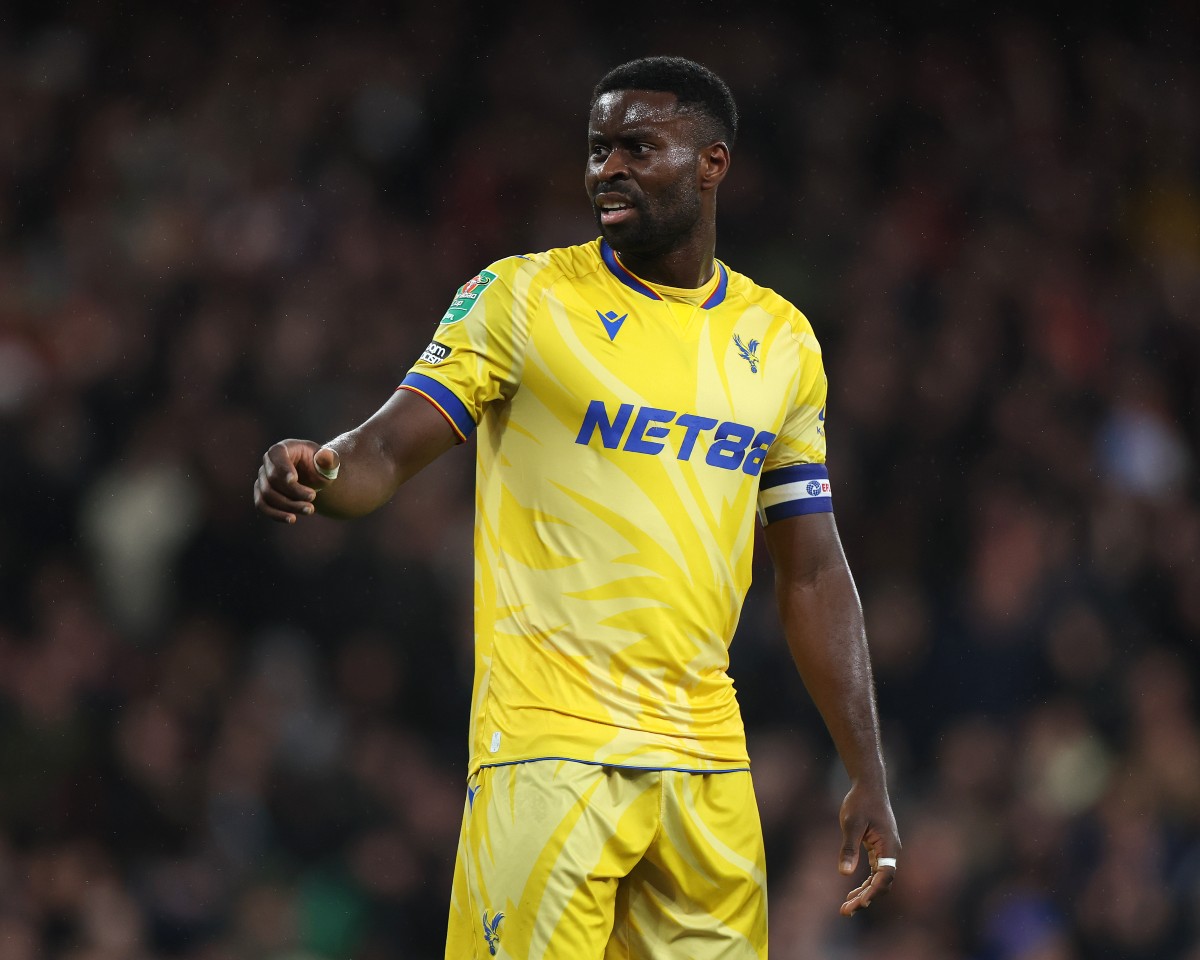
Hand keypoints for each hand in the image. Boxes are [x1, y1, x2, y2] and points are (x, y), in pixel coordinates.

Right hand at [253, 439, 340, 522]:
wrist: (313, 477)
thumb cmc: (319, 466)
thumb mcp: (328, 462)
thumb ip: (328, 459)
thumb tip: (325, 458)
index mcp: (283, 448)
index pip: (276, 455)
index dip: (283, 468)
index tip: (294, 480)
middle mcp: (268, 462)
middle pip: (272, 478)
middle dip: (293, 491)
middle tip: (313, 497)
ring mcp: (262, 478)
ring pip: (267, 494)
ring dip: (288, 505)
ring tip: (310, 510)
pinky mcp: (261, 494)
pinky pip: (262, 506)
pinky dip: (276, 514)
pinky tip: (292, 519)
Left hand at [837, 779, 899, 915]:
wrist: (868, 786)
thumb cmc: (860, 802)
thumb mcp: (851, 823)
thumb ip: (848, 848)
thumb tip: (845, 873)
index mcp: (889, 846)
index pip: (885, 876)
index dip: (873, 892)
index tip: (860, 904)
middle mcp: (891, 851)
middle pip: (882, 883)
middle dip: (866, 898)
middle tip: (846, 911)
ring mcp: (886, 851)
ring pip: (878, 880)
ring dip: (865, 894)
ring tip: (847, 908)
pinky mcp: (879, 849)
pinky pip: (875, 872)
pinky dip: (865, 883)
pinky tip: (853, 892)